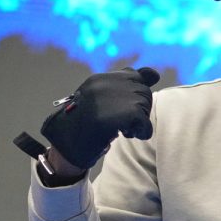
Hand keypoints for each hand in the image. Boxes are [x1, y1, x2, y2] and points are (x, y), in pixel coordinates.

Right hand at [40, 67, 159, 168]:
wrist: (66, 146)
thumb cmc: (84, 127)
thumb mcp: (102, 101)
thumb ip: (127, 86)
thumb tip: (155, 75)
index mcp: (100, 79)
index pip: (133, 75)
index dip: (136, 93)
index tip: (128, 107)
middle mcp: (106, 83)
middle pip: (143, 92)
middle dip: (138, 110)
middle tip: (122, 124)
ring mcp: (111, 97)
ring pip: (145, 106)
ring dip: (138, 122)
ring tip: (121, 129)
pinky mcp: (119, 114)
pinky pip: (144, 121)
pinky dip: (142, 131)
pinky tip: (128, 134)